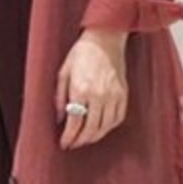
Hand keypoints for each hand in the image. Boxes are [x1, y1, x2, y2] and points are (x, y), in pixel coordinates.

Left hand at [55, 29, 128, 148]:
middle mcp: (99, 95)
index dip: (69, 137)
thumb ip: (59, 97)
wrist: (105, 39)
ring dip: (95, 136)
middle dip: (81, 140)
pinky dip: (109, 127)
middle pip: (91, 129)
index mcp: (81, 90)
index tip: (64, 144)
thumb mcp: (63, 73)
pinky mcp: (123, 94)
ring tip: (86, 138)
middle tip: (74, 144)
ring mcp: (113, 95)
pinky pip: (118, 118)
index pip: (75, 123)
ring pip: (105, 127)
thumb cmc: (81, 54)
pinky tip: (101, 127)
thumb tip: (60, 119)